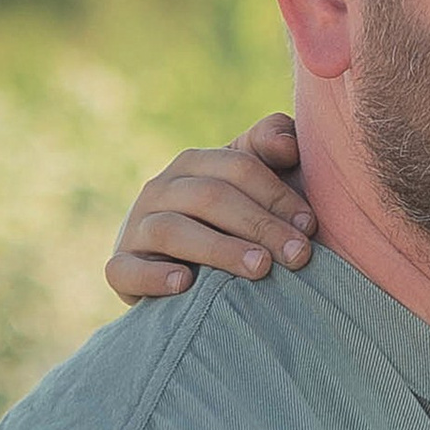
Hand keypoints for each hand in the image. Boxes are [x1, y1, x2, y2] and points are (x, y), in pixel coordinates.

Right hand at [104, 120, 316, 300]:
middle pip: (210, 197)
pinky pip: (126, 269)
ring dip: (220, 250)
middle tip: (298, 255)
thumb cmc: (234, 219)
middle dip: (260, 225)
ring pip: (173, 231)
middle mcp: (160, 189)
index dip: (277, 194)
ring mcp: (136, 227)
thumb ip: (271, 145)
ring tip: (261, 269)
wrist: (182, 267)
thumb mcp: (255, 179)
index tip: (310, 226)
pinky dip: (154, 276)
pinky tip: (184, 285)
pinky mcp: (119, 267)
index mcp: (195, 163)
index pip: (238, 167)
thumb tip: (288, 145)